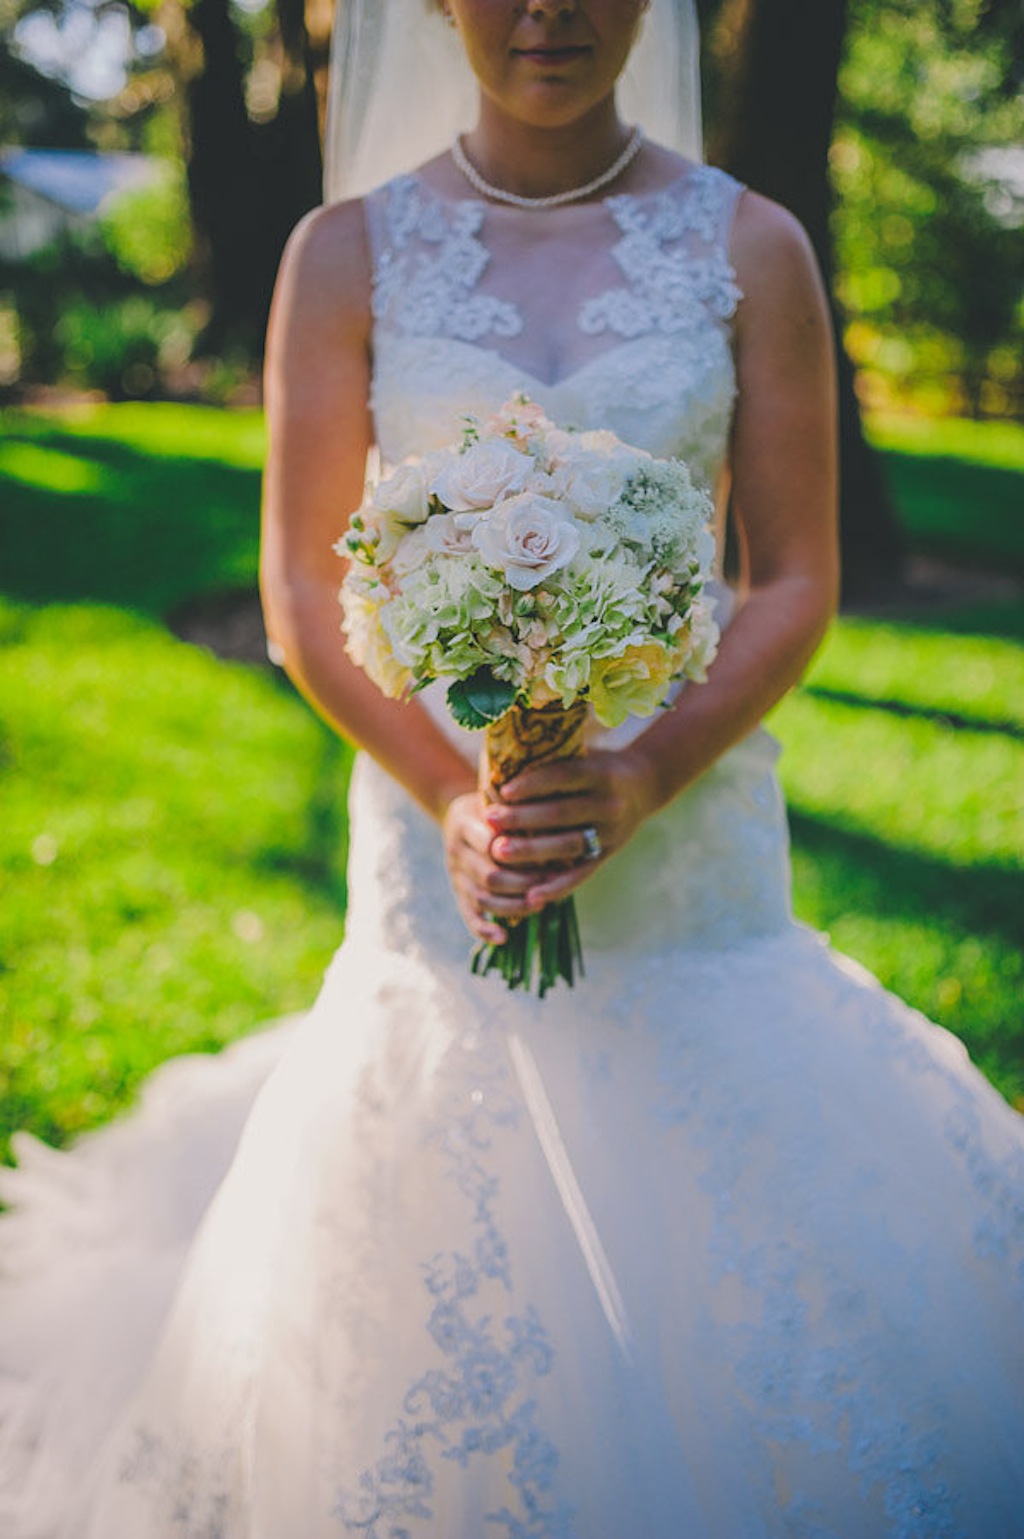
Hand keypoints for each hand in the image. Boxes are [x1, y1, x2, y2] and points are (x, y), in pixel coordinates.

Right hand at [442, 790, 545, 945]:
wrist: (462, 814)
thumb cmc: (493, 803)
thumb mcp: (498, 794)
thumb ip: (516, 807)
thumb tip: (552, 820)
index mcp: (462, 822)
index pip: (490, 842)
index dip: (519, 851)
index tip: (550, 855)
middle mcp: (455, 851)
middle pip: (489, 875)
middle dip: (522, 882)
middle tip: (551, 883)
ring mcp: (456, 875)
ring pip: (482, 898)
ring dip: (513, 905)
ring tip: (539, 904)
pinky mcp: (459, 893)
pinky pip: (468, 916)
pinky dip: (484, 929)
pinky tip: (503, 938)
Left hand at [483, 744, 658, 907]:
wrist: (644, 786)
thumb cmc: (597, 766)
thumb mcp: (582, 756)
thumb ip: (551, 761)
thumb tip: (501, 766)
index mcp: (602, 774)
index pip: (563, 776)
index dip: (533, 783)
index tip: (504, 790)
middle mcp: (609, 804)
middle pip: (561, 813)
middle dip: (523, 818)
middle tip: (491, 820)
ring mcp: (611, 833)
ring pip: (568, 845)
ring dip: (532, 851)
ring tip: (499, 852)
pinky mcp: (607, 855)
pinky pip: (580, 874)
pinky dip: (556, 887)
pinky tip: (531, 895)